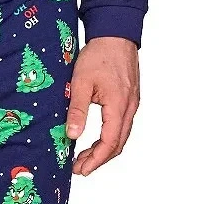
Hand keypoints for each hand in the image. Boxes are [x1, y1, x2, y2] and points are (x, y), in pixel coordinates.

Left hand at [66, 36, 139, 175]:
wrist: (116, 33)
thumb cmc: (99, 54)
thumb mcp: (81, 82)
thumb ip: (77, 110)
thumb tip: (72, 135)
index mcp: (119, 106)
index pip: (110, 143)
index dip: (96, 160)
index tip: (81, 170)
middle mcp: (130, 108)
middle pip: (118, 144)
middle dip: (99, 159)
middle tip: (80, 168)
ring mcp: (132, 103)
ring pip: (121, 136)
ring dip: (104, 149)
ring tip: (85, 157)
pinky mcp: (130, 99)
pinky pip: (122, 125)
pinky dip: (109, 137)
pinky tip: (96, 138)